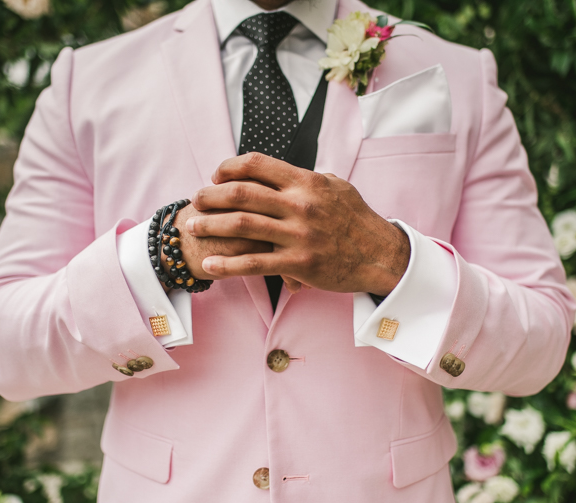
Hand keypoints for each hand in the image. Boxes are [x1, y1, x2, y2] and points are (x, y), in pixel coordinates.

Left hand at [187, 153, 409, 295]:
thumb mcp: (337, 187)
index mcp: (307, 182)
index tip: (216, 176)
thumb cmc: (358, 220)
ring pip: (242, 226)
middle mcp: (300, 205)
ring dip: (211, 225)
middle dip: (211, 195)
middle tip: (196, 200)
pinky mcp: (299, 265)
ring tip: (193, 227)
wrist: (382, 256)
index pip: (258, 164)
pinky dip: (228, 265)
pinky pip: (254, 264)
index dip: (230, 167)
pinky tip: (210, 265)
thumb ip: (308, 178)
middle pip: (242, 193)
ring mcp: (298, 236)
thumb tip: (284, 172)